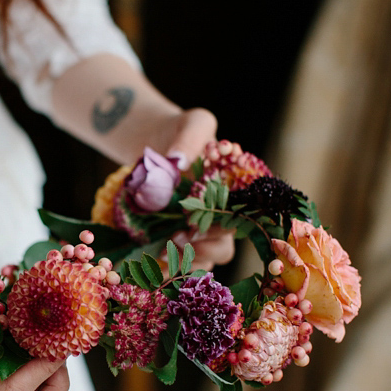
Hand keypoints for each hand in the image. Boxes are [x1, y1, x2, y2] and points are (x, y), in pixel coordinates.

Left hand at [162, 108, 235, 270]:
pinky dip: (168, 267)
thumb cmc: (183, 131)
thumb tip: (177, 161)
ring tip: (164, 256)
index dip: (221, 228)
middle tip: (178, 239)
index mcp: (233, 195)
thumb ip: (191, 138)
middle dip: (203, 249)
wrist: (157, 140)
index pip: (237, 221)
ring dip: (185, 264)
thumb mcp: (194, 123)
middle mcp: (219, 217)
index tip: (198, 225)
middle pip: (223, 248)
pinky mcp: (173, 237)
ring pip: (202, 262)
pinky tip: (152, 264)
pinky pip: (178, 263)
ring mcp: (196, 231)